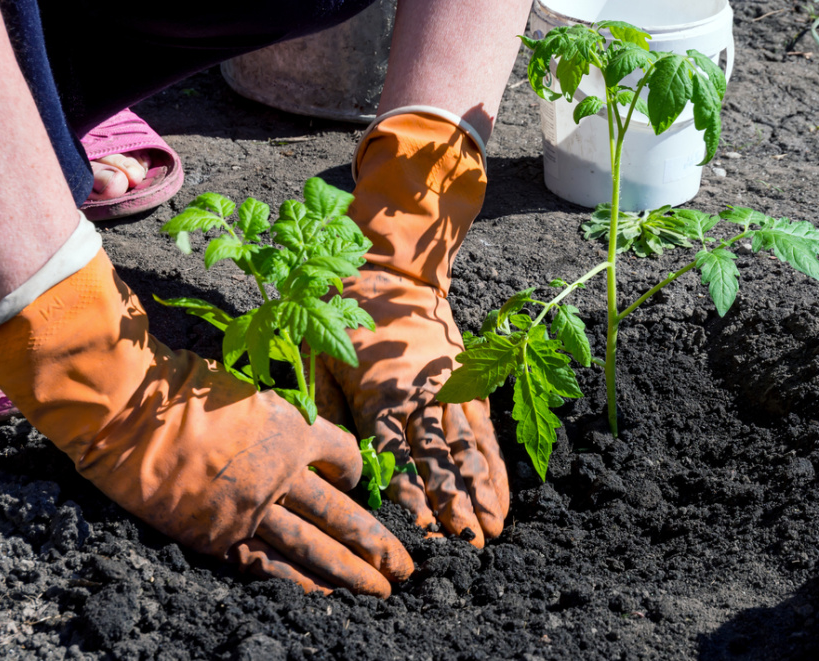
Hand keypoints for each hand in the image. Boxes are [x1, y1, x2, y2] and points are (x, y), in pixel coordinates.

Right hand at [0, 250, 411, 595]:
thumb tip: (297, 439)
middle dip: (378, 543)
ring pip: (316, 547)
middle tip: (407, 567)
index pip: (346, 457)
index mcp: (296, 430)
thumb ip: (279, 421)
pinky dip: (297, 582)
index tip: (360, 481)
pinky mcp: (220, 535)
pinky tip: (323, 598)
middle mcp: (285, 474)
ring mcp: (254, 508)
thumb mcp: (250, 393)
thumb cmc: (186, 391)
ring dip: (352, 573)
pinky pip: (268, 565)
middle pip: (345, 514)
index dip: (358, 471)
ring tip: (383, 591)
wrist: (133, 414)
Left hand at [317, 265, 508, 547]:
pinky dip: (494, 465)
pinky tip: (501, 494)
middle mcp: (419, 397)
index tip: (424, 530)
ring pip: (467, 449)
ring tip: (492, 530)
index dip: (410, 495)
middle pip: (438, 460)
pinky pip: (483, 430)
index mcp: (378, 395)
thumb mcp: (317, 357)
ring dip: (480, 492)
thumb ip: (323, 409)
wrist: (390, 272)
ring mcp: (448, 390)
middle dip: (453, 505)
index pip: (395, 456)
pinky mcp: (467, 383)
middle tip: (467, 546)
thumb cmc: (344, 318)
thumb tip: (328, 461)